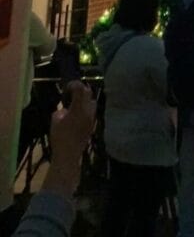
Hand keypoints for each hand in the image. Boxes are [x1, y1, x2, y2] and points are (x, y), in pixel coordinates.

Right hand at [43, 82, 95, 196]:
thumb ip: (61, 111)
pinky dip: (87, 107)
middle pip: (88, 93)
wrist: (68, 155)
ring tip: (75, 102)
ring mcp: (92, 117)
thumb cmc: (59, 138)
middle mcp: (88, 110)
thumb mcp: (55, 121)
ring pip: (92, 101)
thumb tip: (65, 108)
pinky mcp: (93, 124)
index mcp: (78, 108)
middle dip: (80, 89)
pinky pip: (92, 110)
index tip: (67, 87)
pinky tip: (79, 112)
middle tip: (71, 92)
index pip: (80, 88)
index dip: (73, 84)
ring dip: (85, 98)